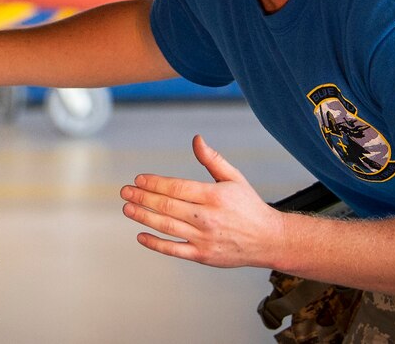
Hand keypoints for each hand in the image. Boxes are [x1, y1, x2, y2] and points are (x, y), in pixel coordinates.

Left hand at [119, 134, 285, 268]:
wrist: (270, 240)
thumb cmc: (249, 206)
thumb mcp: (234, 178)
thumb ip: (212, 159)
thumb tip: (196, 139)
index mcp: (214, 195)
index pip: (176, 187)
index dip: (154, 183)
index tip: (138, 179)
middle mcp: (208, 217)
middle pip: (167, 206)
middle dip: (142, 197)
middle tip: (125, 191)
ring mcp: (204, 238)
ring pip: (166, 226)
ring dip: (143, 217)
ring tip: (127, 208)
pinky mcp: (203, 256)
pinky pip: (174, 250)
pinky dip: (155, 244)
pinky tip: (141, 235)